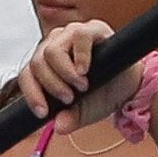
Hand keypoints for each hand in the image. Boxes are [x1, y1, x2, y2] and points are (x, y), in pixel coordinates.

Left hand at [18, 24, 153, 128]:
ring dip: (64, 73)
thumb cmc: (102, 94)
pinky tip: (85, 70)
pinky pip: (79, 36)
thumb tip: (59, 127)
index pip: (27, 74)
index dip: (32, 94)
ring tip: (82, 86)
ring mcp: (71, 34)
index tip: (43, 112)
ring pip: (52, 50)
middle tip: (69, 98)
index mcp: (46, 63)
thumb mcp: (84, 111)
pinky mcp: (93, 29)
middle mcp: (55, 44)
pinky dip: (81, 56)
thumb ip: (70, 118)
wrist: (130, 86)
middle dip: (52, 85)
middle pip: (37, 63)